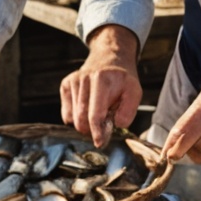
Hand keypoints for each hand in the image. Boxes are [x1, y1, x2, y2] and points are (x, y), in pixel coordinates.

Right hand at [61, 26, 143, 148]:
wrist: (109, 57)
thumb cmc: (122, 78)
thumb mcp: (134, 91)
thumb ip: (128, 110)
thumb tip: (116, 124)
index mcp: (101, 80)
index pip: (94, 114)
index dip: (97, 132)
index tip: (100, 142)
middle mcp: (83, 79)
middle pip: (81, 119)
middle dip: (91, 129)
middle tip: (104, 126)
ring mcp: (72, 81)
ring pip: (72, 118)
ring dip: (85, 122)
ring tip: (97, 111)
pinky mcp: (65, 85)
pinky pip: (66, 113)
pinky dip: (76, 117)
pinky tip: (87, 107)